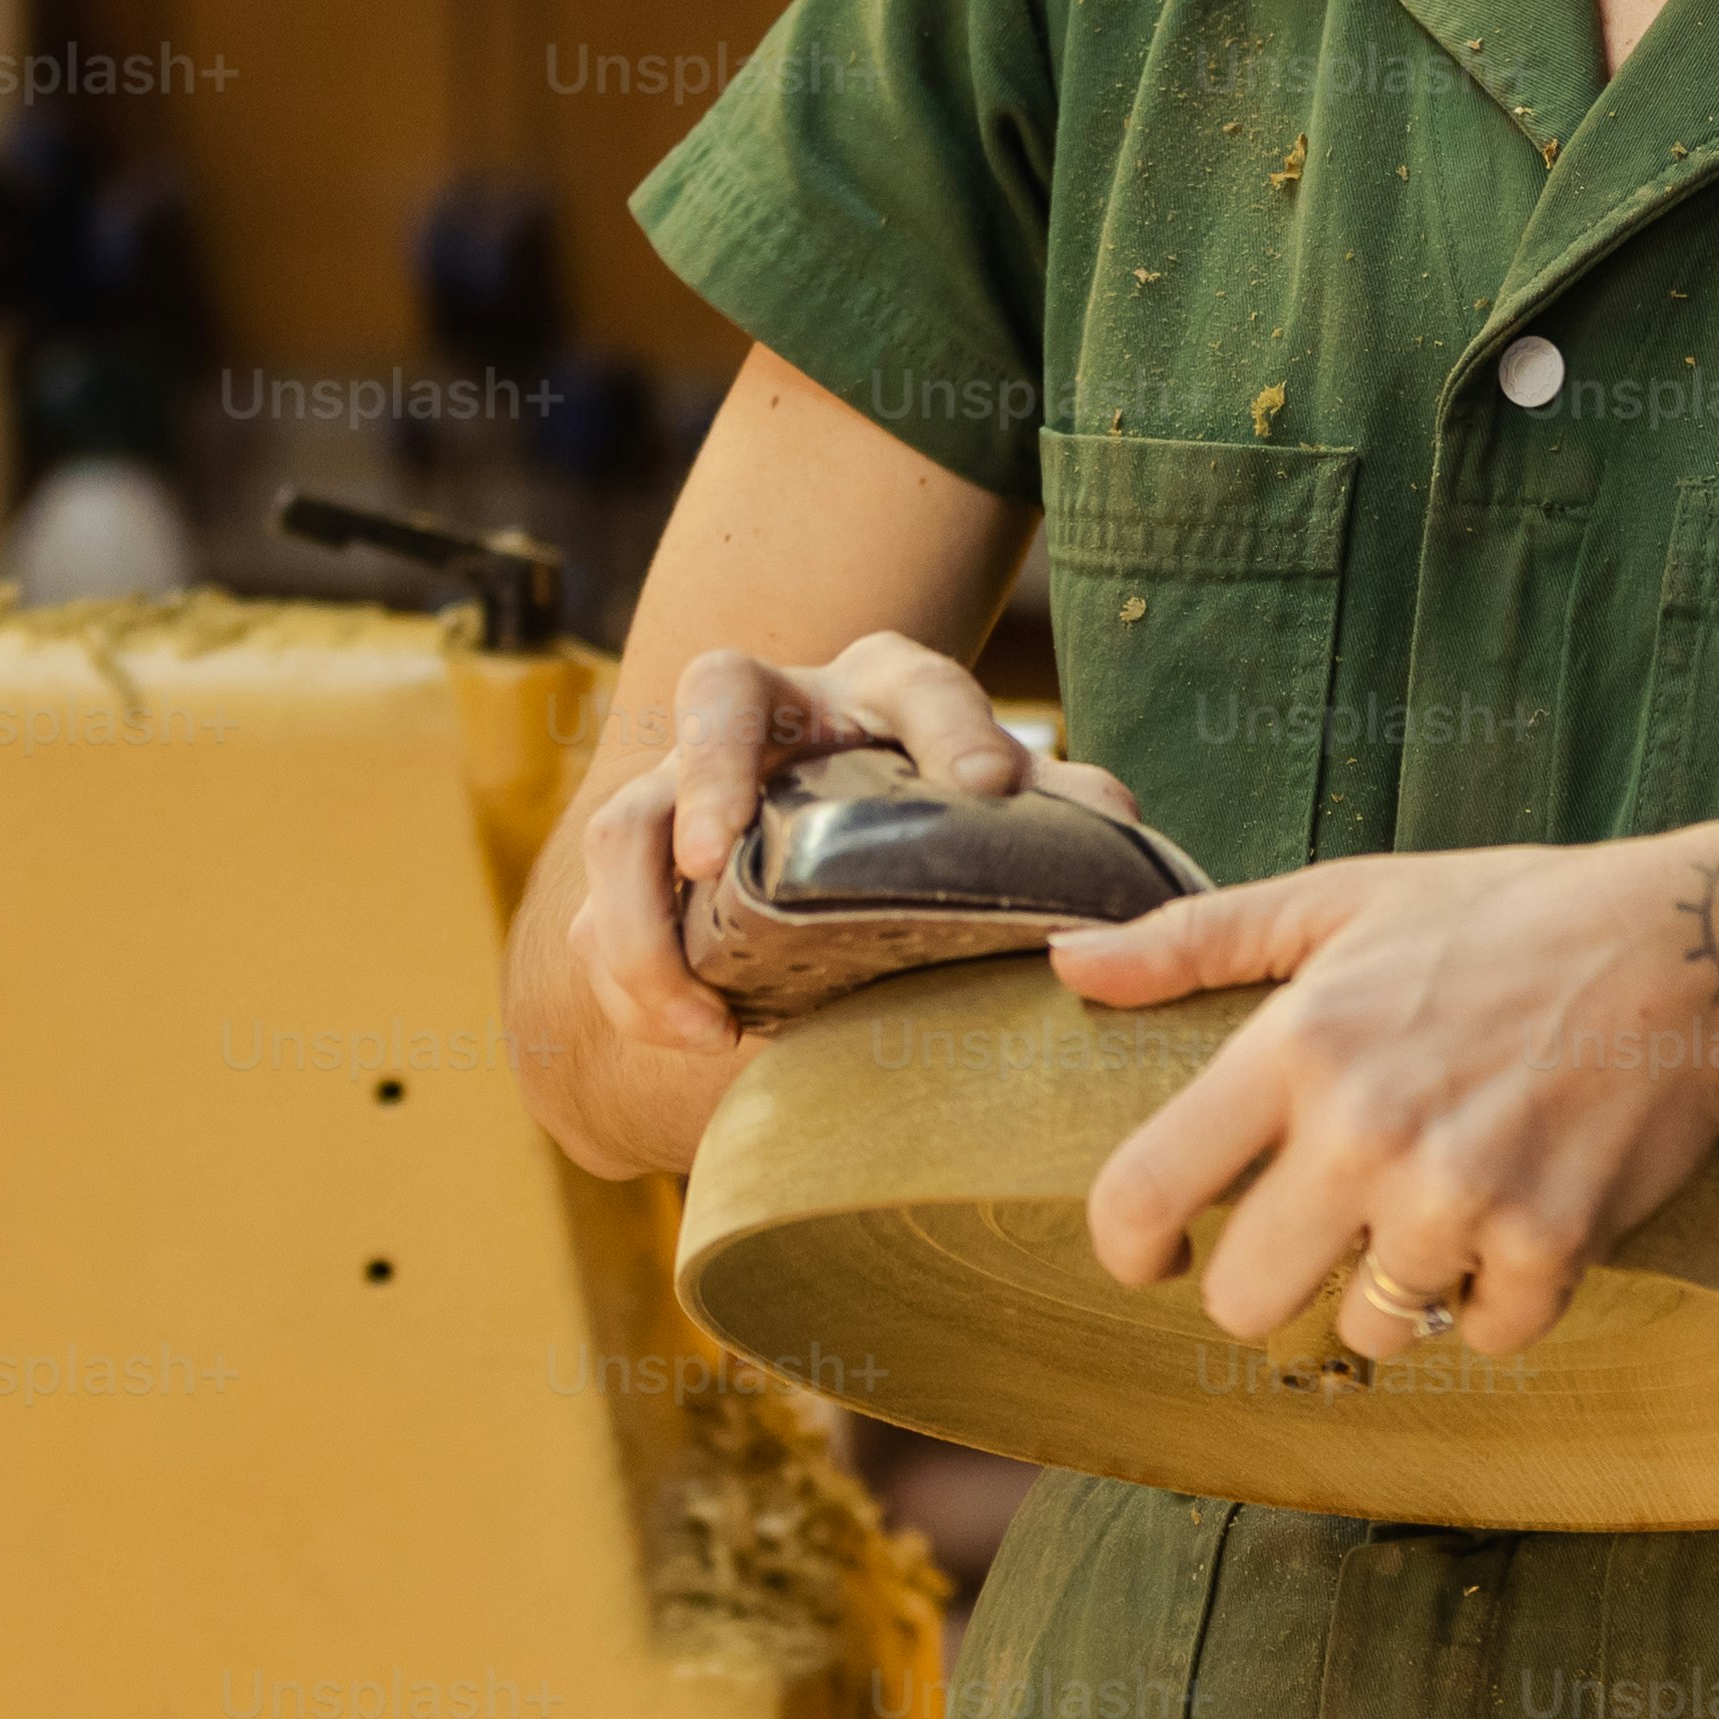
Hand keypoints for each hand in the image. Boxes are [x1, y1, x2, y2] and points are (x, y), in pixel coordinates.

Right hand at [498, 632, 1138, 1173]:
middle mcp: (770, 711)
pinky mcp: (643, 861)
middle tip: (714, 859)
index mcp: (877, 687)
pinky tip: (697, 1035)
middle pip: (718, 699)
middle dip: (710, 777)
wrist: (819, 806)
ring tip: (700, 1018)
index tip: (993, 783)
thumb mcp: (994, 792)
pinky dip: (635, 983)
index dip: (956, 727)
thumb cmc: (924, 794)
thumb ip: (1055, 807)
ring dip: (644, 922)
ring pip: (627, 823)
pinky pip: (600, 913)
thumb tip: (1118, 826)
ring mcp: (686, 780)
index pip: (921, 683)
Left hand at [1055, 824, 1718, 1363]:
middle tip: (1324, 1233)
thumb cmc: (1510, 919)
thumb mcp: (1349, 900)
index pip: (1142, 1192)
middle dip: (1271, 1283)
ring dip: (1395, 1291)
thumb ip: (1198, 938)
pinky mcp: (1550, 1246)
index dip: (1129, 1246)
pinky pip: (1482, 1336)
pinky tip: (1526, 1216)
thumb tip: (1065, 961)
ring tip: (1443, 1204)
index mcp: (1299, 1043)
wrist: (1700, 952)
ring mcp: (1461, 1198)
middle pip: (1243, 1302)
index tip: (1159, 1252)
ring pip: (1364, 1331)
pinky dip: (1501, 1298)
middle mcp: (1366, 1129)